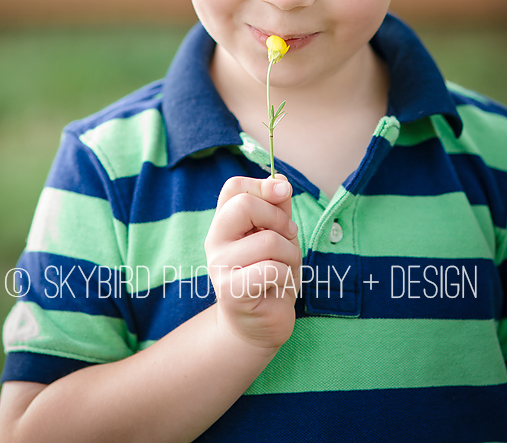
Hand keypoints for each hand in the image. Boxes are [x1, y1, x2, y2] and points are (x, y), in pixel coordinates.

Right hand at [204, 174, 300, 352]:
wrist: (259, 325)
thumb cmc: (270, 276)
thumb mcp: (278, 236)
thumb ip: (277, 208)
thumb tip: (280, 180)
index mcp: (225, 223)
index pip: (234, 187)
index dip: (263, 185)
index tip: (283, 193)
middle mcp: (216, 241)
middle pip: (245, 205)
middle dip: (279, 219)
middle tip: (288, 237)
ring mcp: (220, 266)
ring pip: (268, 240)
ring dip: (290, 254)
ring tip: (285, 269)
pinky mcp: (231, 291)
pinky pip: (273, 269)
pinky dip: (287, 277)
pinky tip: (278, 288)